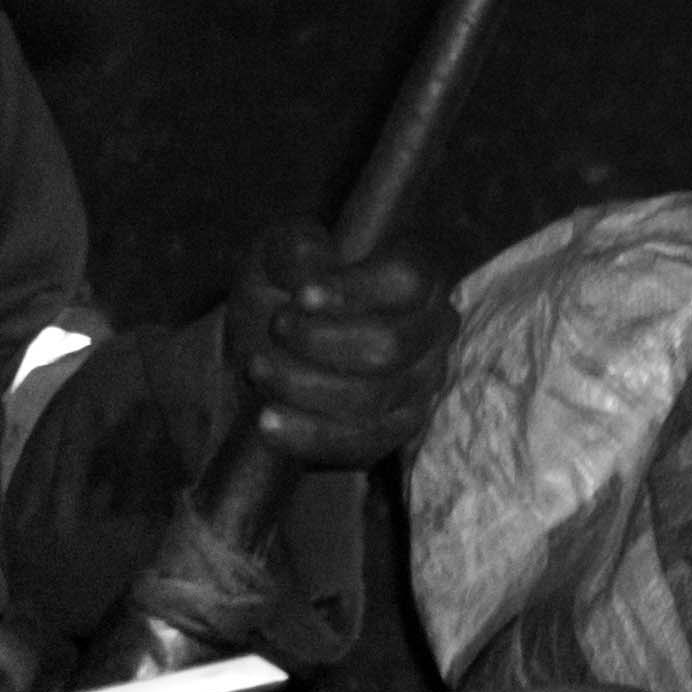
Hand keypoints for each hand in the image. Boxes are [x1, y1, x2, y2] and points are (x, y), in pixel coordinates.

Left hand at [226, 219, 455, 470]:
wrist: (271, 350)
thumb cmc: (285, 290)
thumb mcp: (277, 254)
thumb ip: (293, 249)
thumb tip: (312, 265)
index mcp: (417, 272)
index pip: (407, 279)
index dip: (355, 290)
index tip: (301, 296)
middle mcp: (434, 328)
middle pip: (389, 345)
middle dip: (319, 341)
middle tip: (275, 328)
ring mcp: (424, 383)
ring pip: (373, 398)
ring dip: (304, 386)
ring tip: (258, 369)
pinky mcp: (400, 429)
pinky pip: (362, 443)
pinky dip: (309, 435)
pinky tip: (268, 420)